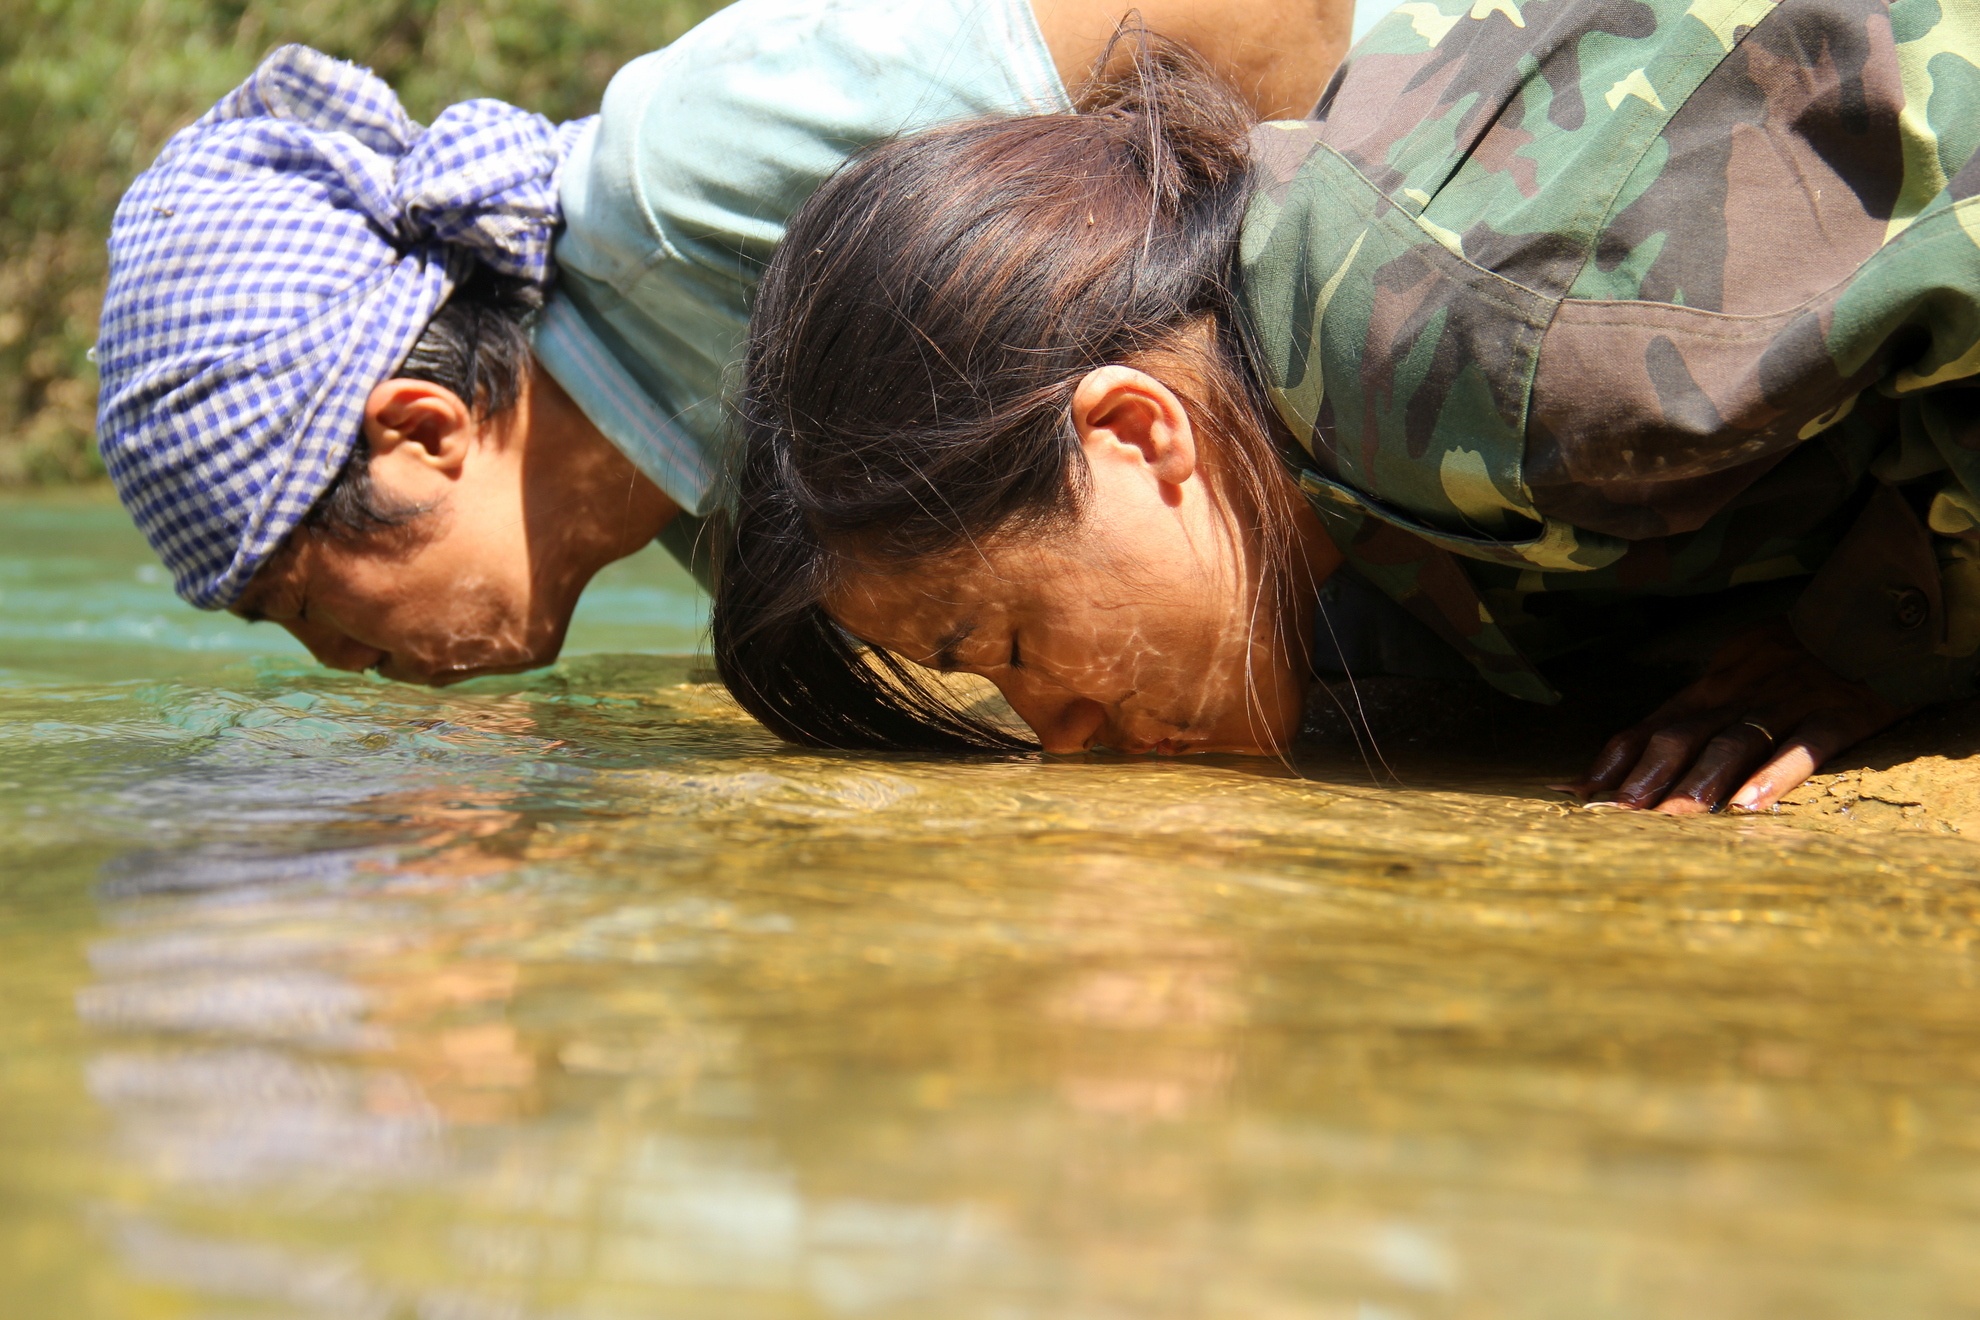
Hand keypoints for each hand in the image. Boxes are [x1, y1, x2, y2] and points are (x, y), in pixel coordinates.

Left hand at [1554, 621, 1906, 814]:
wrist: (1875, 614)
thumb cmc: (1796, 652)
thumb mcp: (1737, 667)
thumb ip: (1698, 710)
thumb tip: (1642, 750)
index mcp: (1713, 684)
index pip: (1652, 724)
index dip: (1616, 761)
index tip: (1580, 794)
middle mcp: (1739, 693)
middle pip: (1683, 736)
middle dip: (1647, 777)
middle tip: (1616, 818)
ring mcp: (1787, 702)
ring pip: (1733, 744)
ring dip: (1698, 783)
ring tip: (1670, 822)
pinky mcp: (1839, 713)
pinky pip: (1804, 746)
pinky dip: (1775, 775)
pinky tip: (1749, 806)